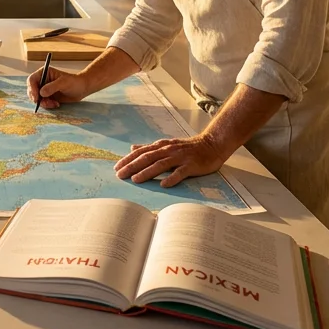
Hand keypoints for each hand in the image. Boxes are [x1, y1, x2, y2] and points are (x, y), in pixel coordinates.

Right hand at [28, 66, 88, 109]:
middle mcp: (42, 81)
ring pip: (36, 98)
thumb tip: (41, 93)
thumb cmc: (74, 82)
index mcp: (44, 73)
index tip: (36, 97)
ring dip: (43, 103)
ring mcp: (44, 89)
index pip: (32, 80)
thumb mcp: (63, 83)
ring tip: (54, 104)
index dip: (32, 89)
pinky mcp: (48, 97)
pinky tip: (56, 104)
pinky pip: (42, 103)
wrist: (82, 89)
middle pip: (31, 90)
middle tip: (43, 103)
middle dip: (36, 98)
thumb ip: (52, 87)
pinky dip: (48, 105)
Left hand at [113, 135, 229, 187]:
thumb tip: (132, 148)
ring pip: (160, 164)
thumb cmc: (188, 147)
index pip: (141, 153)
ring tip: (135, 179)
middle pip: (147, 158)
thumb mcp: (167, 145)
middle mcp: (169, 150)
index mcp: (162, 146)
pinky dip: (172, 178)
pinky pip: (180, 172)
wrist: (212, 144)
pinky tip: (163, 184)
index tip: (116, 167)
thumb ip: (150, 148)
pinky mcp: (191, 165)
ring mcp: (180, 158)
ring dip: (147, 172)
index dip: (128, 160)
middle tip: (120, 175)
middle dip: (132, 166)